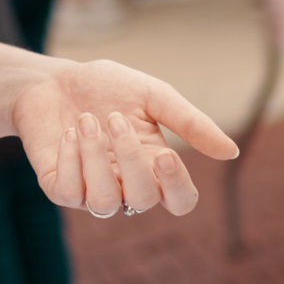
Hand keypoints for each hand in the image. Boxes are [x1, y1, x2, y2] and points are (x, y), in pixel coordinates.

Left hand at [13, 59, 240, 218]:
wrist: (52, 80)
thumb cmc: (106, 88)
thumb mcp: (154, 96)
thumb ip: (191, 123)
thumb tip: (231, 151)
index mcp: (155, 165)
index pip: (180, 200)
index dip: (177, 186)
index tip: (164, 154)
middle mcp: (126, 185)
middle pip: (144, 200)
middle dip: (130, 158)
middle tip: (116, 118)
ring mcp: (92, 191)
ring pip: (105, 203)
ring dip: (95, 159)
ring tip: (86, 121)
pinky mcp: (60, 189)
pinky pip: (71, 193)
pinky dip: (71, 159)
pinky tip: (68, 132)